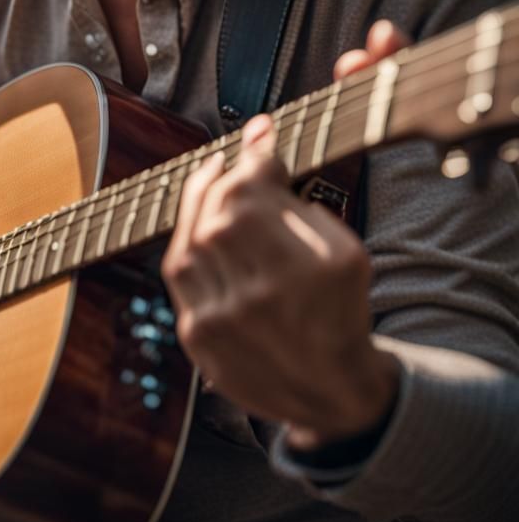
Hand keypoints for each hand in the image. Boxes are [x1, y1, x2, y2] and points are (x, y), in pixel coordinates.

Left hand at [161, 20, 407, 448]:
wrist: (328, 389)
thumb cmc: (341, 308)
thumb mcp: (344, 248)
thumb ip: (298, 193)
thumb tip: (260, 133)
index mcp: (302, 269)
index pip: (252, 186)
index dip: (253, 152)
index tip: (260, 132)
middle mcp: (254, 295)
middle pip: (213, 205)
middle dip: (222, 171)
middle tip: (236, 158)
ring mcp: (217, 320)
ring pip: (186, 235)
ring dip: (197, 200)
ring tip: (215, 183)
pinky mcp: (193, 338)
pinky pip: (176, 272)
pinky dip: (187, 240)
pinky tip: (204, 229)